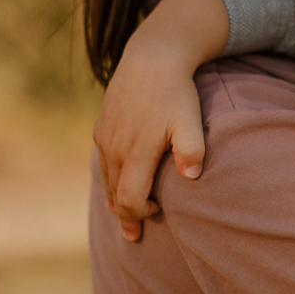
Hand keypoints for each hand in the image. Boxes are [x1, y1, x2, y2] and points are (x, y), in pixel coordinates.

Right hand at [94, 47, 205, 241]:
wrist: (151, 58)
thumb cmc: (176, 92)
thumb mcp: (190, 120)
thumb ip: (192, 149)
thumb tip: (191, 178)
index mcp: (136, 153)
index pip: (130, 199)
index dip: (141, 213)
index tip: (159, 212)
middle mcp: (115, 149)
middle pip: (114, 194)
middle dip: (126, 215)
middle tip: (134, 235)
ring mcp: (105, 138)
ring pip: (106, 178)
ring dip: (115, 197)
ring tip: (124, 215)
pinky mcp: (102, 126)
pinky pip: (102, 161)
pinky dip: (110, 177)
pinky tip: (117, 181)